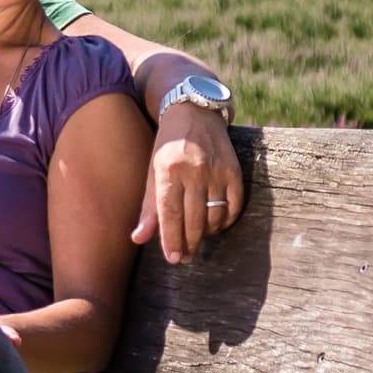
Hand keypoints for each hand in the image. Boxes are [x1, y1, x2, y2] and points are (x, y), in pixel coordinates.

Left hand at [135, 100, 242, 264]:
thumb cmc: (168, 148)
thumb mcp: (153, 173)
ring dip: (206, 233)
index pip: (170, 214)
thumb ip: (148, 208)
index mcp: (169, 171)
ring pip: (214, 216)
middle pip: (193, 220)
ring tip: (197, 237)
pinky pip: (234, 206)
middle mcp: (194, 170)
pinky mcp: (234, 170)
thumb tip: (138, 239)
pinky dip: (226, 221)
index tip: (174, 259)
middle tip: (185, 257)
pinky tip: (216, 224)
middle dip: (189, 243)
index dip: (171, 240)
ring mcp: (217, 171)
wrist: (194, 113)